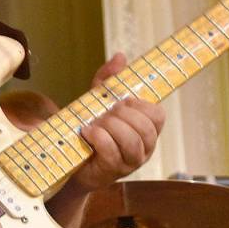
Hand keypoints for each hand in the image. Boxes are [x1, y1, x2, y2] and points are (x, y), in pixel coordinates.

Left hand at [70, 52, 164, 193]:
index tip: (121, 101)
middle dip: (122, 115)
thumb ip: (109, 80)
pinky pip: (112, 152)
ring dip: (110, 127)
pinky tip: (88, 132)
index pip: (158, 115)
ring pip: (132, 140)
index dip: (140, 105)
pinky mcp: (114, 171)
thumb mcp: (99, 101)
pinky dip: (99, 138)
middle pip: (145, 127)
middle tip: (105, 113)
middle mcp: (144, 148)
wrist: (70, 159)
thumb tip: (120, 56)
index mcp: (146, 130)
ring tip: (95, 124)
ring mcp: (131, 162)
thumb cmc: (92, 129)